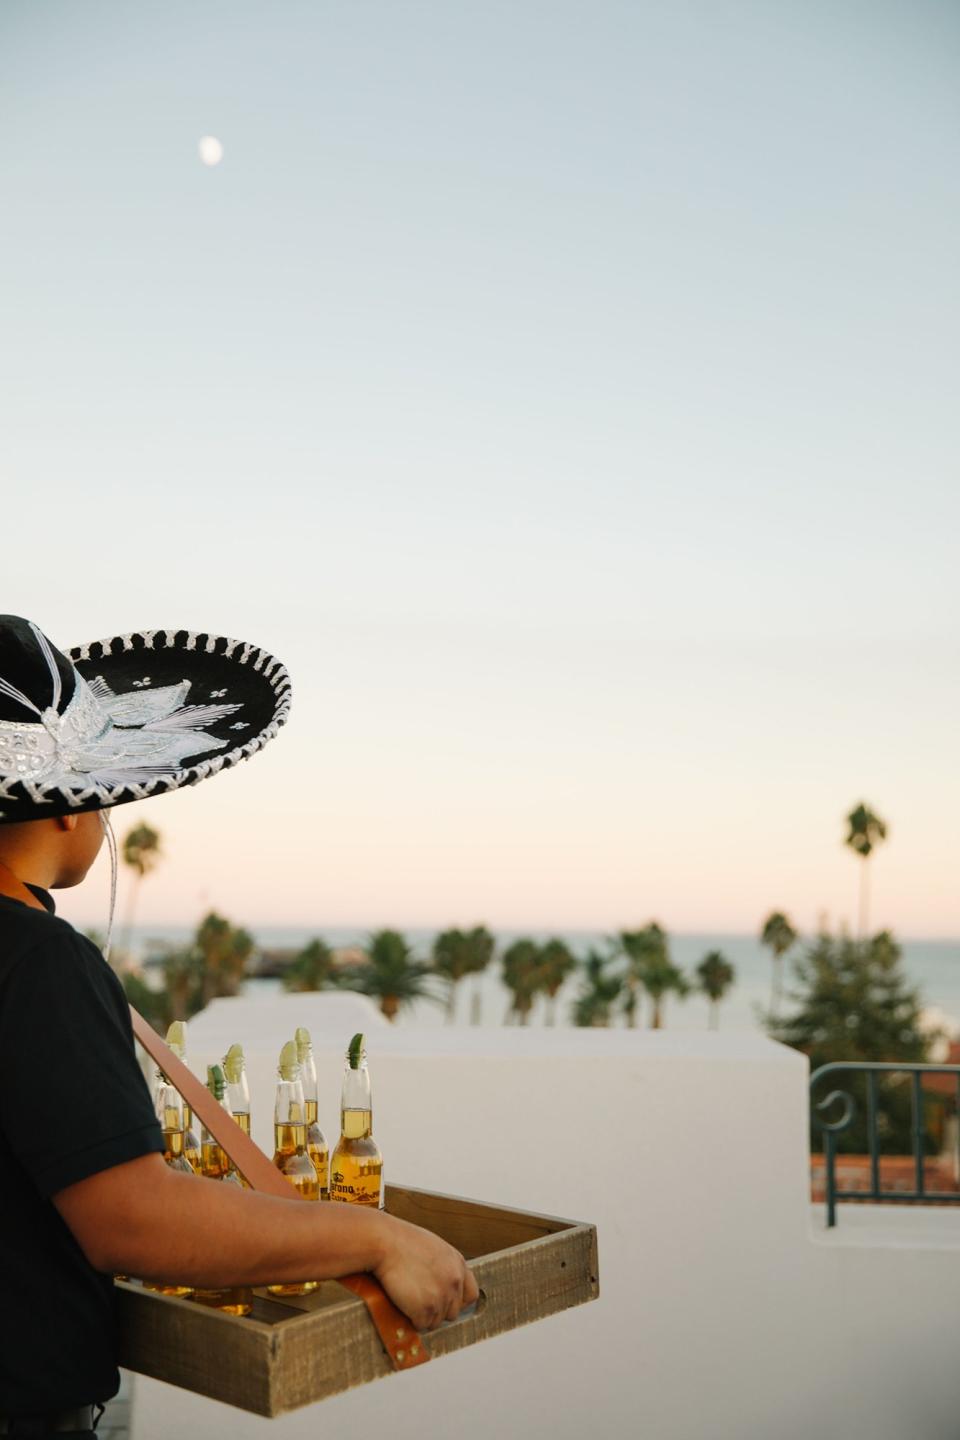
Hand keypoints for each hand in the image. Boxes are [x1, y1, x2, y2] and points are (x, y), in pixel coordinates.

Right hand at [373, 1213, 478, 1330]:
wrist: (386, 1242)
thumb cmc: (403, 1242)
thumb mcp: (434, 1248)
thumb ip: (444, 1267)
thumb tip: (442, 1283)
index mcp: (458, 1264)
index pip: (471, 1295)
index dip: (457, 1301)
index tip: (445, 1302)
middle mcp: (454, 1282)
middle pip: (453, 1312)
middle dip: (437, 1310)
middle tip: (420, 1301)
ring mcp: (441, 1296)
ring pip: (436, 1321)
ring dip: (423, 1316)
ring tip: (409, 1299)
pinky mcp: (426, 1309)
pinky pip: (421, 1325)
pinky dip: (411, 1319)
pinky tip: (403, 1305)